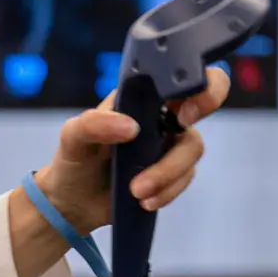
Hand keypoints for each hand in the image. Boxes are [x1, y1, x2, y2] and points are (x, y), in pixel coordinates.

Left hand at [34, 67, 230, 232]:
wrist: (74, 202)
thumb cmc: (74, 160)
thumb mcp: (72, 138)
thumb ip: (93, 125)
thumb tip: (131, 127)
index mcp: (137, 97)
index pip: (174, 74)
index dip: (193, 79)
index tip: (181, 103)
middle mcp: (159, 114)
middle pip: (202, 99)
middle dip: (206, 104)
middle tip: (184, 122)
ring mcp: (169, 143)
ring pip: (192, 147)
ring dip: (168, 172)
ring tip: (136, 191)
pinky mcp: (173, 172)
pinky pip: (186, 177)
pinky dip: (168, 191)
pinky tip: (145, 201)